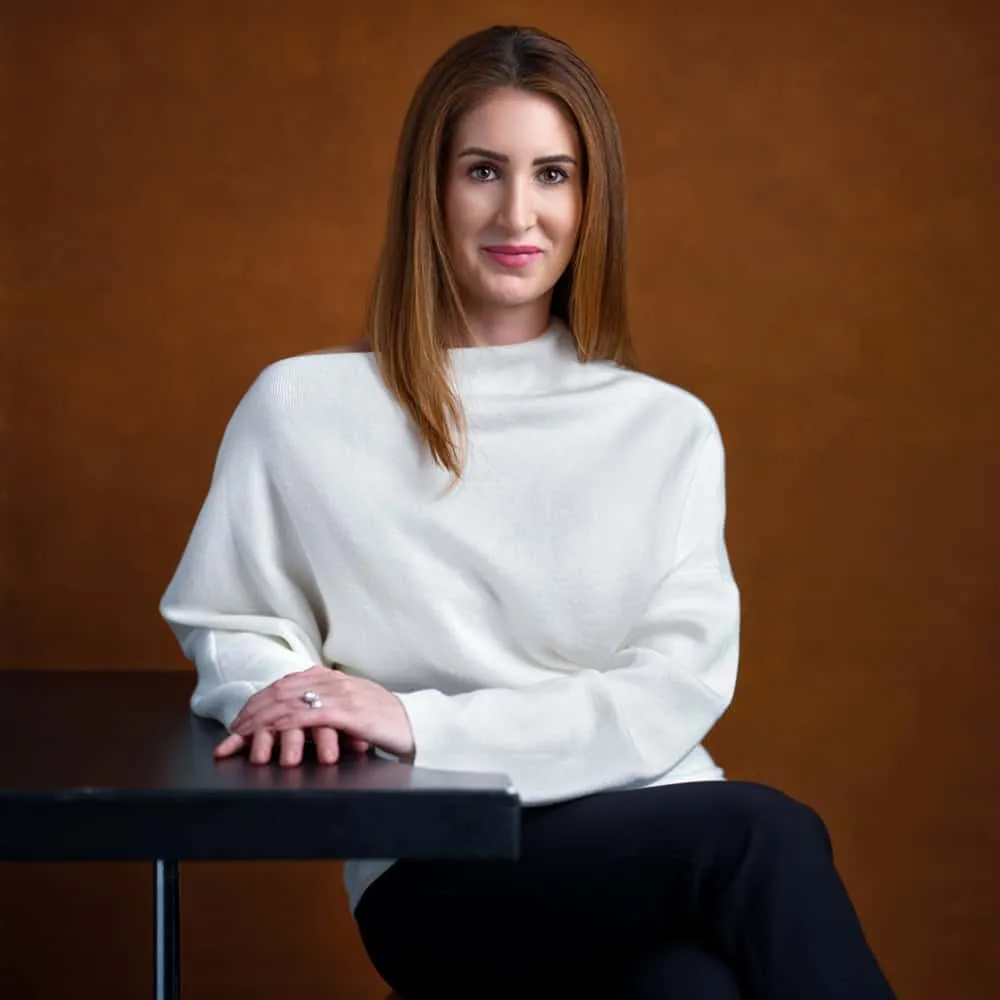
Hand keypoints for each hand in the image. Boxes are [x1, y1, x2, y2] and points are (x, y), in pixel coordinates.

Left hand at [221, 664, 415, 762]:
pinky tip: (270, 735)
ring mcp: (338, 694)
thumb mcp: (352, 708)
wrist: (417, 724)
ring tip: (241, 737)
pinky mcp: (346, 712)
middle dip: (251, 712)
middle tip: (232, 732)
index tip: (239, 721)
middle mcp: (331, 681)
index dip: (258, 702)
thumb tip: (298, 719)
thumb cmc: (385, 721)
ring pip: (288, 702)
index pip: (284, 685)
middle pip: (279, 692)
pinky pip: (307, 716)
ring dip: (260, 720)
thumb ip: (327, 706)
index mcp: (330, 678)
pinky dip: (283, 725)